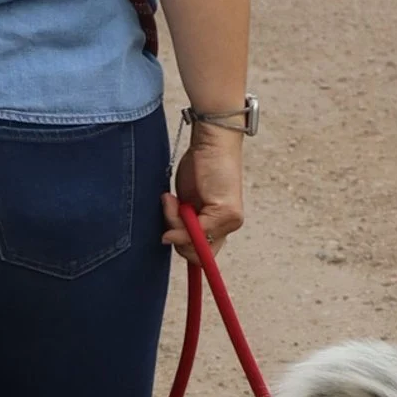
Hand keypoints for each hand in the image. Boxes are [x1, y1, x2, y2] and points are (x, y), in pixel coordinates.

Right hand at [164, 128, 243, 254]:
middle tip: (170, 211)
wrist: (212, 141)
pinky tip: (173, 199)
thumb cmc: (199, 166)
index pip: (202, 254)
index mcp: (219, 224)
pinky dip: (177, 218)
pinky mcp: (226, 213)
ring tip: (171, 200)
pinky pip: (195, 231)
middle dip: (177, 238)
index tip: (168, 232)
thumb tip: (167, 240)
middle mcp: (228, 226)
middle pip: (196, 255)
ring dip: (174, 224)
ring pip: (193, 243)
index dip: (182, 248)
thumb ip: (182, 221)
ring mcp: (229, 221)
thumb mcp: (186, 200)